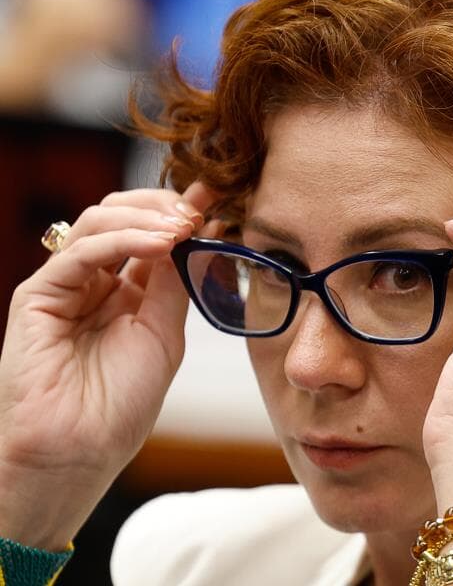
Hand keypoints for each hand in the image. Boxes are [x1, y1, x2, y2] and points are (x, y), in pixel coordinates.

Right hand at [0, 183, 215, 549]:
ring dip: (147, 217)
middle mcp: (96, 282)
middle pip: (123, 216)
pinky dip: (124, 240)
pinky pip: (80, 252)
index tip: (216, 198)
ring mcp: (66, 285)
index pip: (152, 236)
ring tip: (183, 227)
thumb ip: (175, 284)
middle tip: (198, 211)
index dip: (182, 213)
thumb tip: (198, 234)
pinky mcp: (38, 295)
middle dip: (163, 206)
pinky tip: (160, 243)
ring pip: (99, 222)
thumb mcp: (165, 335)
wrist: (80, 453)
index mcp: (127, 292)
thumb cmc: (122, 406)